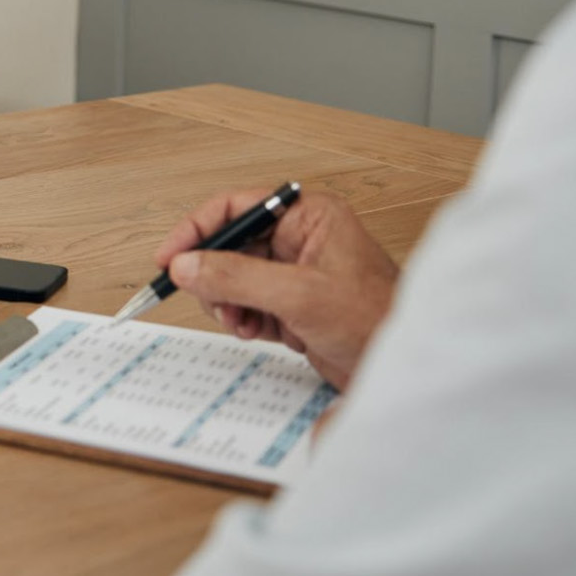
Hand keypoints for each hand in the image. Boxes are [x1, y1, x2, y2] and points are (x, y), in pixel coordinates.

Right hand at [155, 187, 398, 390]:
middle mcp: (300, 237)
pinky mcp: (293, 304)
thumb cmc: (377, 320)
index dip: (197, 230)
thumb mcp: (299, 296)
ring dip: (228, 302)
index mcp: (308, 215)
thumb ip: (237, 278)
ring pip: (233, 277)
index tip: (169, 257)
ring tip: (240, 322)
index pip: (237, 207)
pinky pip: (248, 303)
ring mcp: (295, 272)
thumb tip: (187, 266)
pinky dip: (244, 319)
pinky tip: (256, 332)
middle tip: (210, 300)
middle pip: (230, 244)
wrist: (405, 369)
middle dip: (214, 276)